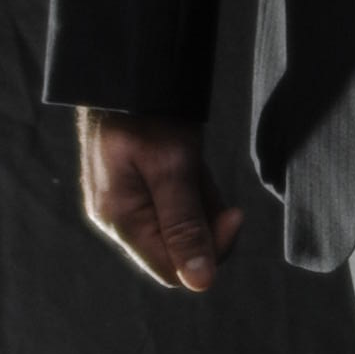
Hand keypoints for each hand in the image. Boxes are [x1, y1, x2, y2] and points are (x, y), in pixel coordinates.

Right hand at [77, 110, 242, 295]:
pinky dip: (193, 190)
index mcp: (120, 221)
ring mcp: (127, 205)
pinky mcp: (138, 190)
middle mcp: (119, 221)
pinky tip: (190, 163)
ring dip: (202, 203)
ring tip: (196, 166)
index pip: (173, 270)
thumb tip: (201, 283)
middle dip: (208, 224)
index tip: (235, 214)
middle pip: (180, 252)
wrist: (126, 70)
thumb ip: (185, 226)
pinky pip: (175, 207)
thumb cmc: (144, 114)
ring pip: (182, 227)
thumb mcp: (171, 167)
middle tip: (213, 184)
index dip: (211, 252)